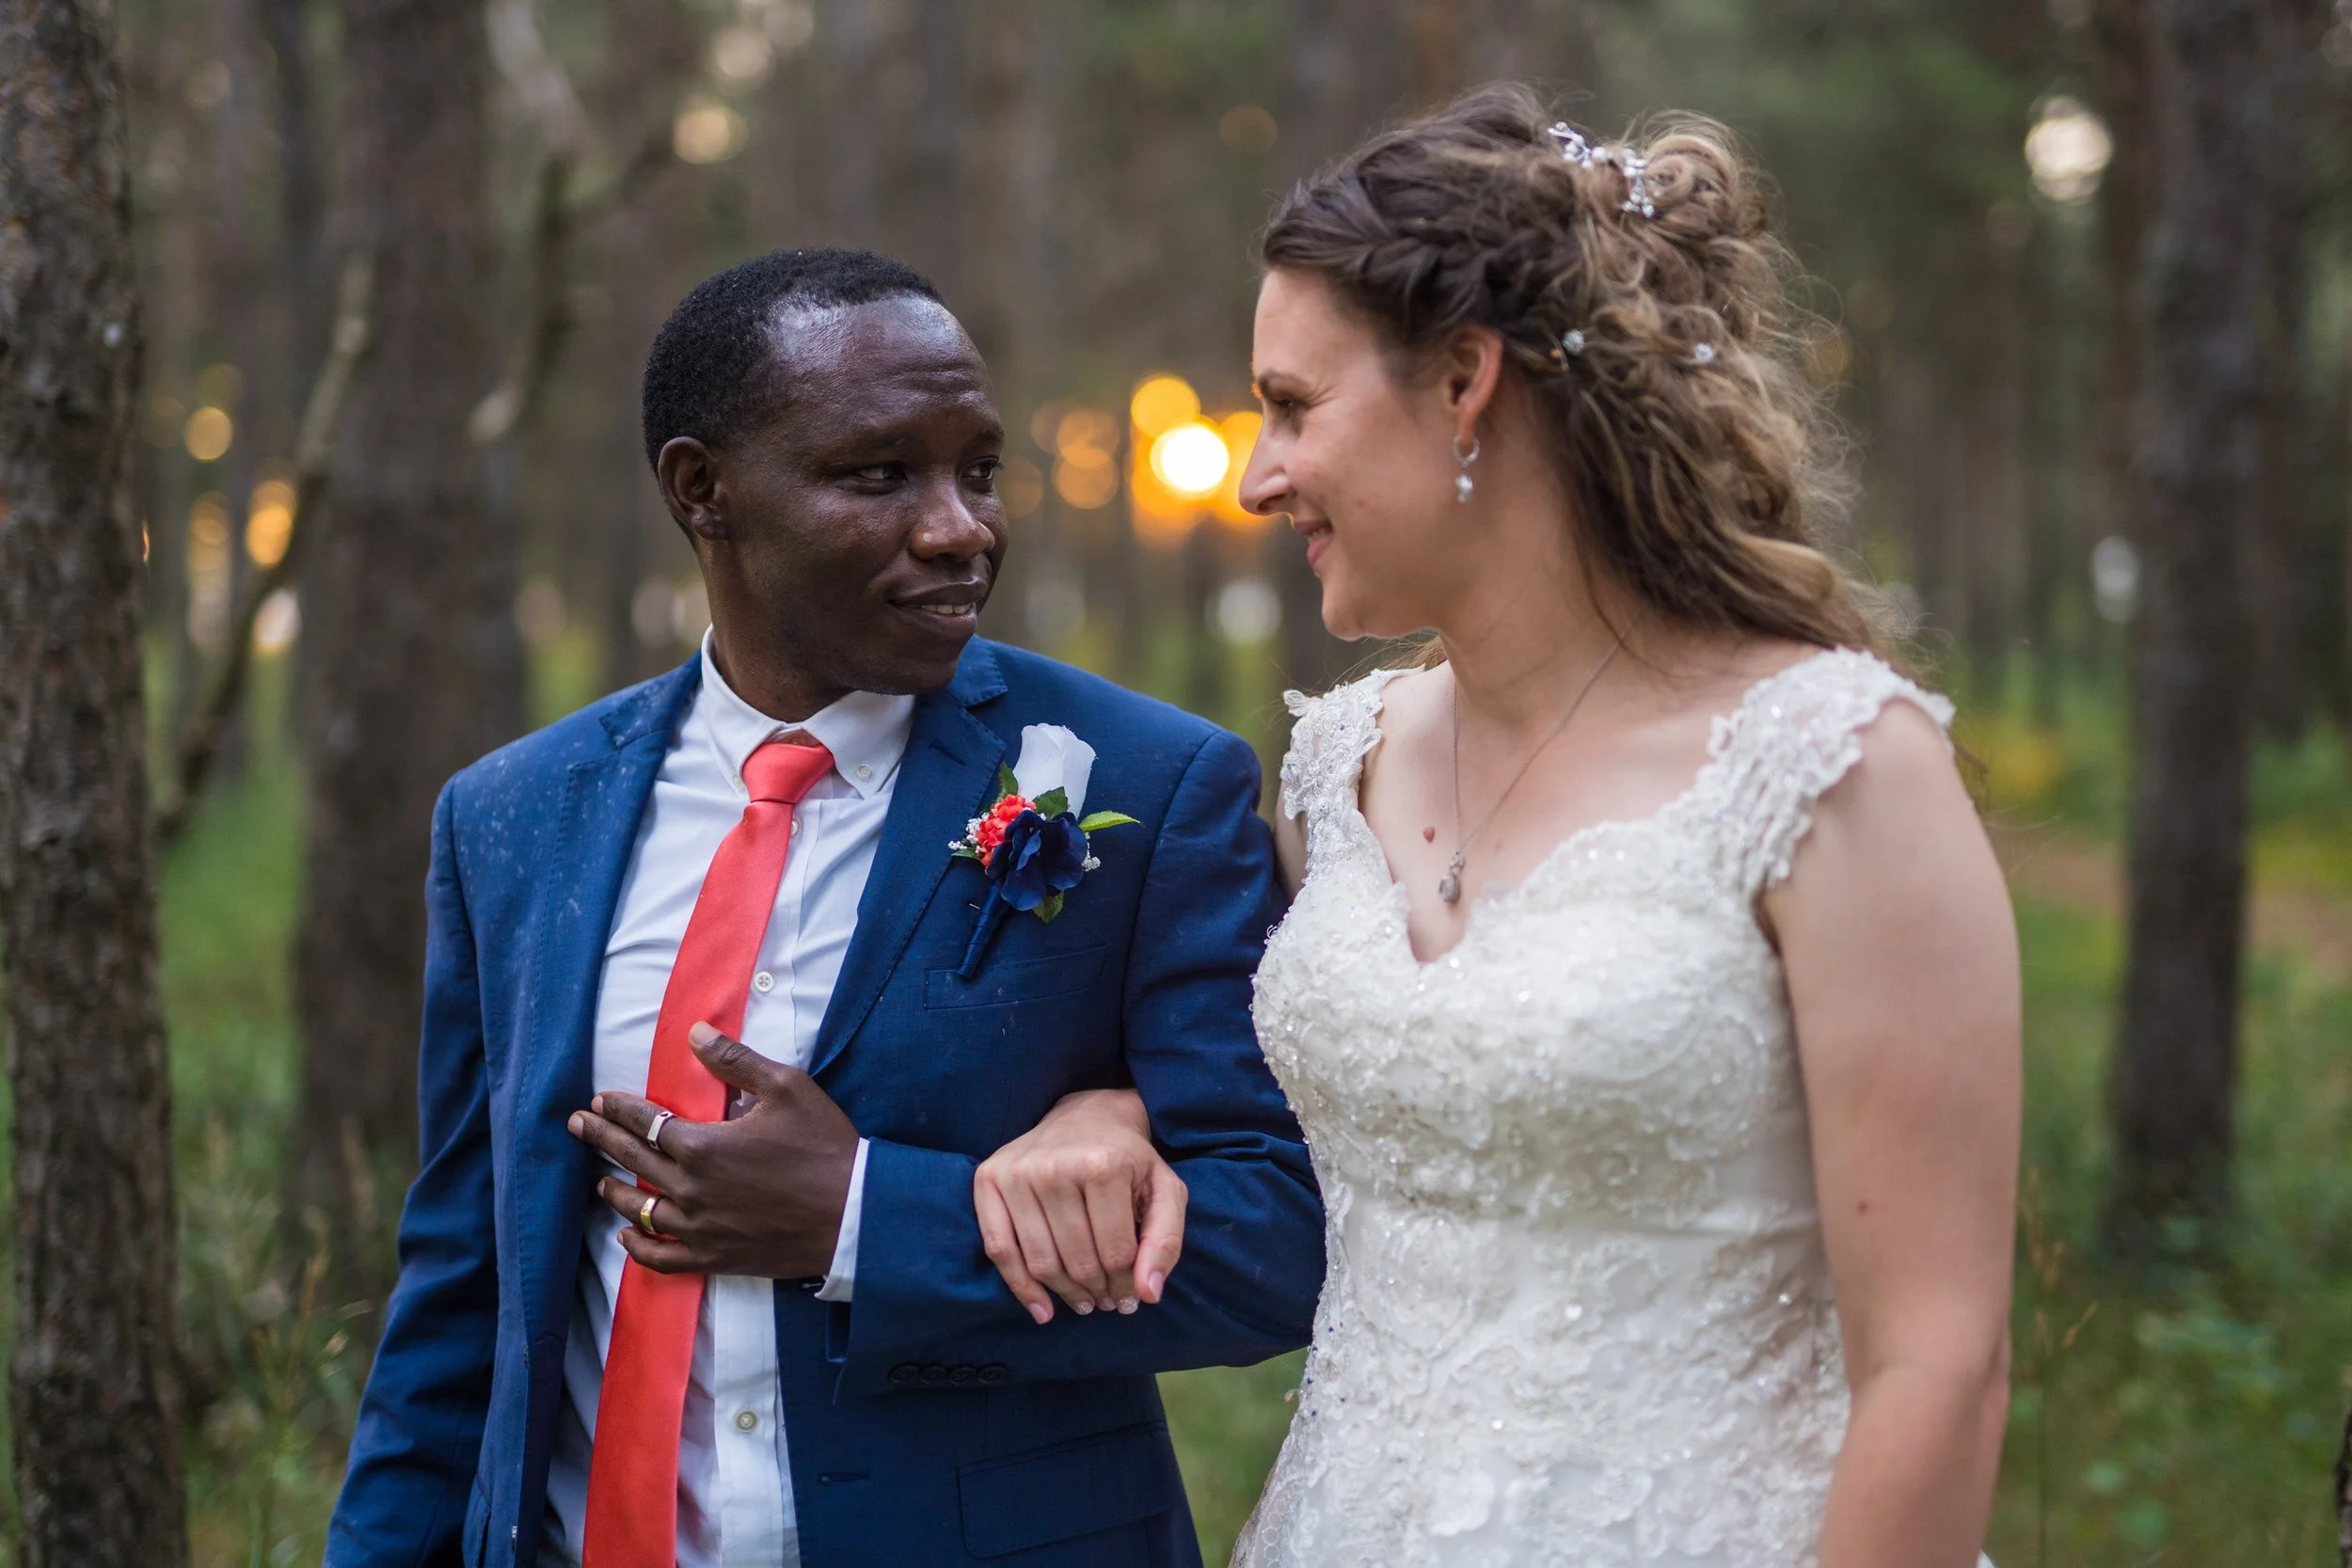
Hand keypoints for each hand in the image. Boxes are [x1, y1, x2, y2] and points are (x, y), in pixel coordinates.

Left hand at [566, 1021, 859, 1278]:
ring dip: (615, 1191)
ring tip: (599, 1179)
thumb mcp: (787, 1088)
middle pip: (632, 1160)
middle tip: (578, 1125)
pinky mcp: (714, 1257)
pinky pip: (662, 1257)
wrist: (855, 1213)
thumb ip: (735, 1061)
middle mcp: (690, 1189)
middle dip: (601, 1138)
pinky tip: (626, 1237)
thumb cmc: (823, 1147)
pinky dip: (638, 1248)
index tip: (601, 1099)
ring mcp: (699, 1227)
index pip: (646, 1122)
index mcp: (702, 1145)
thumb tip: (695, 1032)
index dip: (620, 1108)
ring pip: (640, 1210)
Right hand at [974, 1087, 1185, 1324]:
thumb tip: (1148, 1294)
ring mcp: (1017, 1172)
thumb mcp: (1165, 1191)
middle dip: (1097, 1292)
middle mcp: (1055, 1166)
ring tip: (1082, 1301)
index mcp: (1103, 1165)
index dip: (1126, 1285)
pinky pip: (998, 1248)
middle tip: (1105, 1301)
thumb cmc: (1129, 1159)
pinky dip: (1020, 1287)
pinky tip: (1042, 1308)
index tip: (1131, 1296)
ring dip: (1065, 1295)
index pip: (1116, 1253)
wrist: (1086, 1115)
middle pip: (1078, 1262)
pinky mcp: (989, 1177)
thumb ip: (1165, 1240)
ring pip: (1040, 1262)